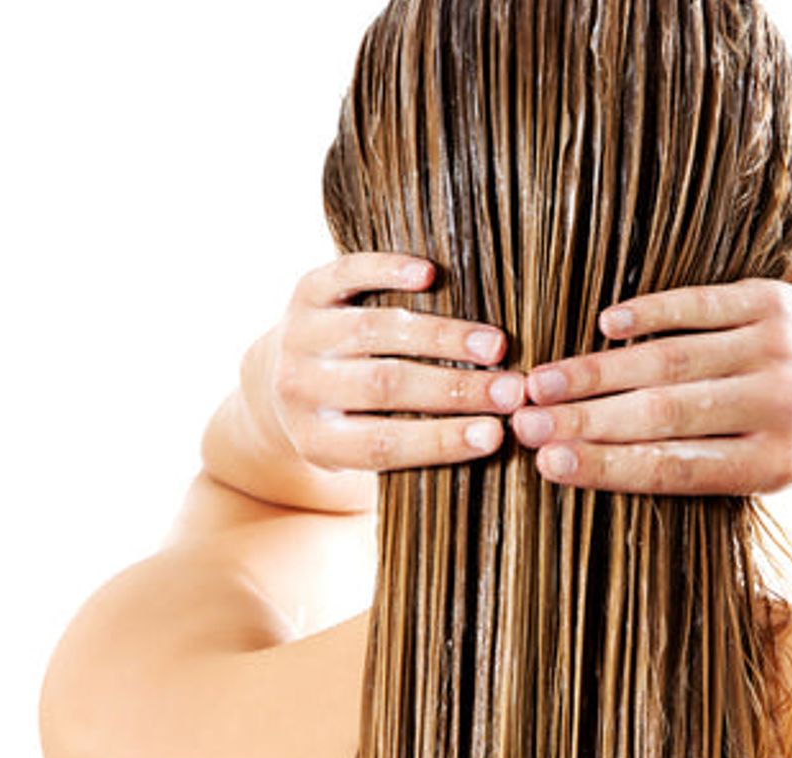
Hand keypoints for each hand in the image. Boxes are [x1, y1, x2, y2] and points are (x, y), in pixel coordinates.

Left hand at [244, 252, 527, 471]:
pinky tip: (431, 274)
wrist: (280, 379)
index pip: (382, 445)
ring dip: (442, 337)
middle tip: (512, 390)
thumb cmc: (353, 422)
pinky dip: (388, 271)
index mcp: (317, 441)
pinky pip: (346, 275)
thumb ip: (416, 448)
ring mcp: (301, 336)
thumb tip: (496, 439)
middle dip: (455, 389)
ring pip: (375, 331)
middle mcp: (300, 389)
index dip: (440, 440)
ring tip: (495, 345)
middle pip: (383, 386)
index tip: (496, 434)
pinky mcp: (306, 291)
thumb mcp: (366, 451)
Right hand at [509, 279, 791, 494]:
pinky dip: (648, 313)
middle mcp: (778, 405)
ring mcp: (775, 348)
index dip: (607, 466)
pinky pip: (699, 304)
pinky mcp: (771, 300)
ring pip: (671, 359)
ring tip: (541, 381)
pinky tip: (604, 325)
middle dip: (585, 419)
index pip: (675, 469)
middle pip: (664, 413)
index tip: (548, 465)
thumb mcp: (766, 470)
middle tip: (522, 422)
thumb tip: (591, 462)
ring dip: (598, 370)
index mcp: (774, 463)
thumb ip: (696, 468)